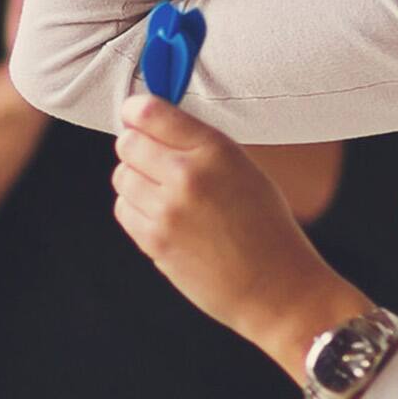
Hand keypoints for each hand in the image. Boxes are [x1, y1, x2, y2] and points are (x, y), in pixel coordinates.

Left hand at [112, 94, 363, 373]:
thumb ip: (197, 144)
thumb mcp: (244, 168)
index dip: (136, 111)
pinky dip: (136, 208)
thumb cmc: (266, 227)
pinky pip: (123, 209)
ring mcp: (167, 211)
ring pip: (121, 176)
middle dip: (135, 147)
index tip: (135, 114)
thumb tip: (148, 121)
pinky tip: (163, 216)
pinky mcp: (154, 241)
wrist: (276, 288)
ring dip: (135, 179)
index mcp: (215, 151)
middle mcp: (187, 176)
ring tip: (165, 193)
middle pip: (127, 143)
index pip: (149, 112)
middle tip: (153, 158)